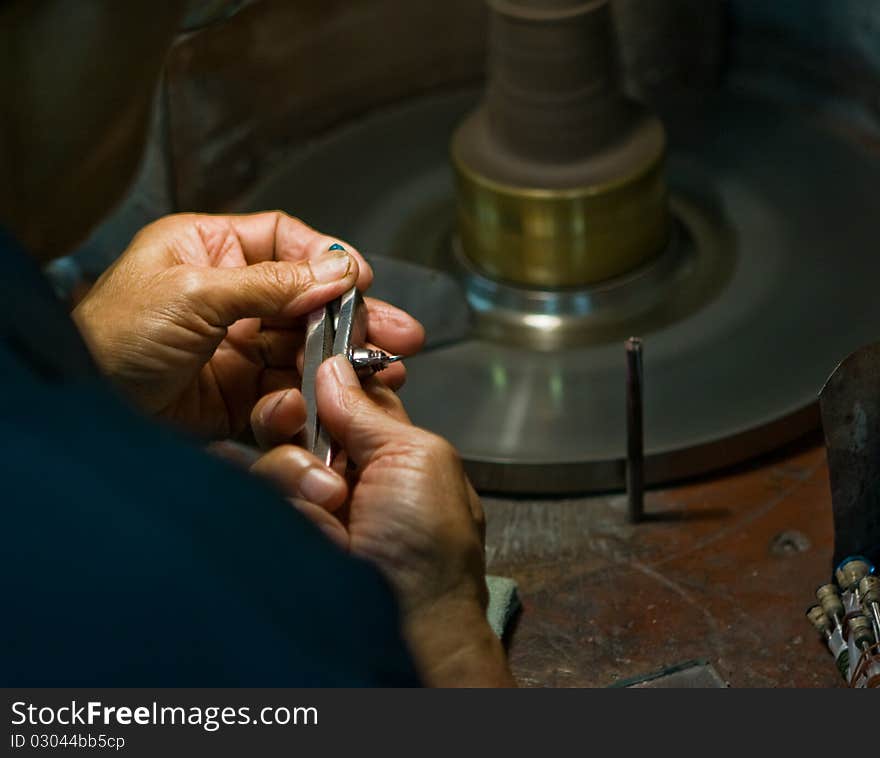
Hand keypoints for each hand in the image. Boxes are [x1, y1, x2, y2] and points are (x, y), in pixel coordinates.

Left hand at [72, 212, 423, 438]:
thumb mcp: (194, 293)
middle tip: (400, 336)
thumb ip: (270, 284)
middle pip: (307, 300)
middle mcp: (228, 295)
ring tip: (382, 371)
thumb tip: (337, 271)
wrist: (83, 406)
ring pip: (304, 347)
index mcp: (210, 250)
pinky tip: (335, 398)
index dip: (327, 258)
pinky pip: (287, 389)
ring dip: (342, 360)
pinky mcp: (238, 392)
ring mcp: (235, 345)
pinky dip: (313, 395)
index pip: (285, 241)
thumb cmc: (113, 334)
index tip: (362, 281)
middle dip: (354, 318)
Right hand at [250, 355, 514, 687]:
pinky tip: (308, 515)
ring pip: (270, 453)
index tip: (305, 352)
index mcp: (385, 446)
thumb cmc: (431, 544)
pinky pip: (250, 491)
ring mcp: (306, 501)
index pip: (341, 394)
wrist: (407, 619)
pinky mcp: (278, 527)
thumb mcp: (417, 457)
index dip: (323, 373)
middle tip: (296, 417)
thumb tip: (332, 367)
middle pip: (294, 417)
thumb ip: (370, 411)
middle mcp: (341, 469)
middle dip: (291, 413)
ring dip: (296, 471)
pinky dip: (275, 494)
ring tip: (332, 505)